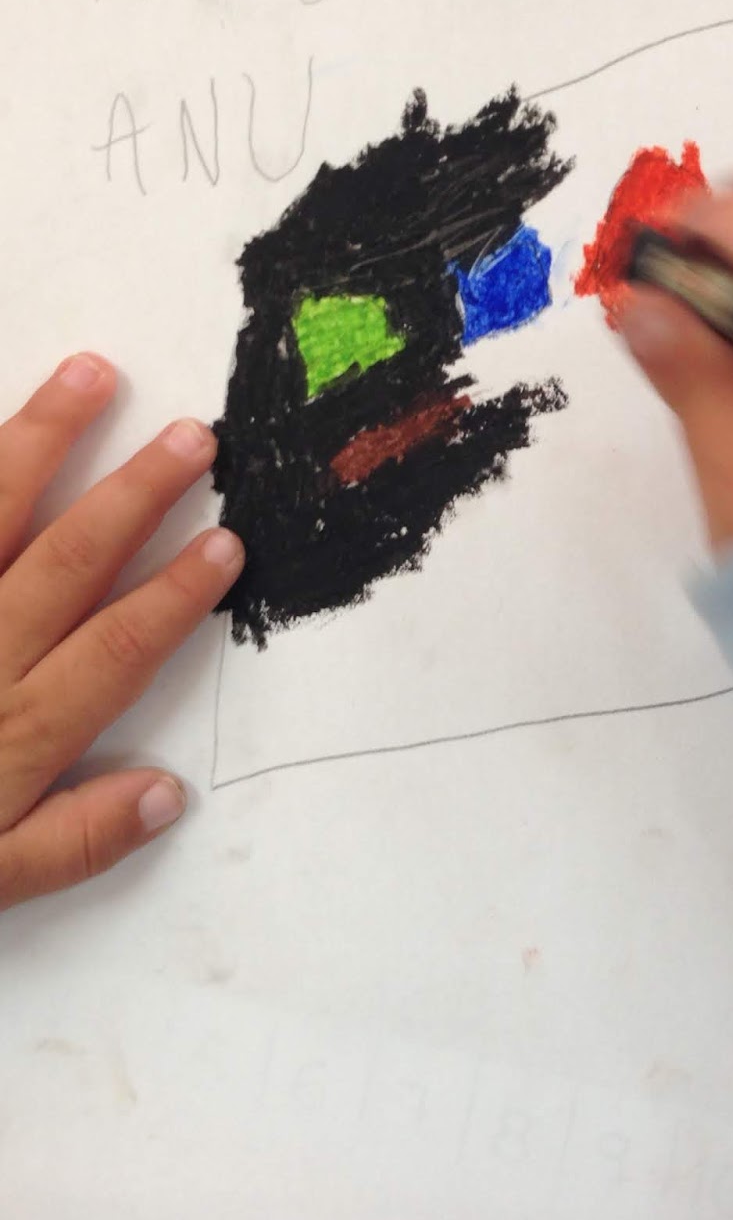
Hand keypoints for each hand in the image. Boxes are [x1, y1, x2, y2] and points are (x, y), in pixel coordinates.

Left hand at [0, 355, 242, 910]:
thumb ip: (73, 843)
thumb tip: (167, 795)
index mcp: (8, 736)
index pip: (113, 648)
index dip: (175, 594)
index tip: (224, 543)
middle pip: (65, 563)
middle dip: (133, 495)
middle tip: (190, 437)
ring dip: (40, 442)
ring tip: (88, 376)